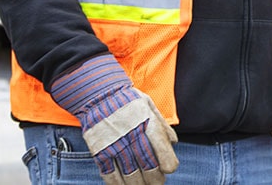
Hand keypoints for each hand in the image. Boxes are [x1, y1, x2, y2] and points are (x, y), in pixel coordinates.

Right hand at [49, 54, 178, 184]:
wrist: (97, 95)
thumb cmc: (126, 100)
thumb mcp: (149, 105)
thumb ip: (161, 124)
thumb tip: (174, 142)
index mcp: (147, 123)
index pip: (161, 149)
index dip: (168, 163)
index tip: (169, 169)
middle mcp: (132, 135)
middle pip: (147, 164)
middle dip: (155, 178)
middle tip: (158, 183)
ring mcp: (114, 144)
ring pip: (129, 172)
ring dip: (137, 184)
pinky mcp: (99, 151)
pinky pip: (109, 173)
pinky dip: (117, 183)